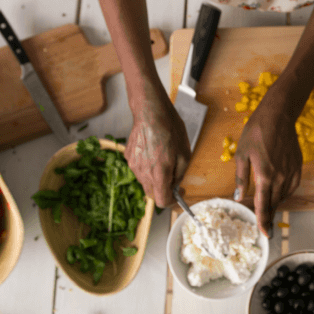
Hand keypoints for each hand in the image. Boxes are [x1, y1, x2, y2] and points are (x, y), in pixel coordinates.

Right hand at [123, 82, 190, 207]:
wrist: (150, 112)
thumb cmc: (170, 129)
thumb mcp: (185, 154)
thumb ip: (180, 174)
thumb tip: (176, 186)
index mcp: (159, 174)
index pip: (162, 201)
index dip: (172, 202)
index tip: (179, 195)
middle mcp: (143, 173)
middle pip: (152, 194)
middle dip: (164, 190)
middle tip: (174, 179)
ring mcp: (133, 165)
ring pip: (145, 181)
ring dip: (155, 178)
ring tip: (163, 160)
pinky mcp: (128, 156)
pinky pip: (138, 169)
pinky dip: (147, 167)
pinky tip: (153, 152)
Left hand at [234, 91, 302, 236]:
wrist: (279, 115)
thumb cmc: (257, 132)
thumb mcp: (242, 154)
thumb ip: (241, 178)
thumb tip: (239, 197)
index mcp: (265, 176)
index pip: (264, 205)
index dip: (263, 221)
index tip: (264, 234)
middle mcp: (280, 177)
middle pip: (274, 204)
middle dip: (268, 216)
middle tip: (264, 226)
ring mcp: (291, 172)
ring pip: (283, 196)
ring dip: (275, 204)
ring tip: (268, 208)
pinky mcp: (298, 167)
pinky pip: (291, 187)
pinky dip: (284, 193)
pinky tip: (278, 191)